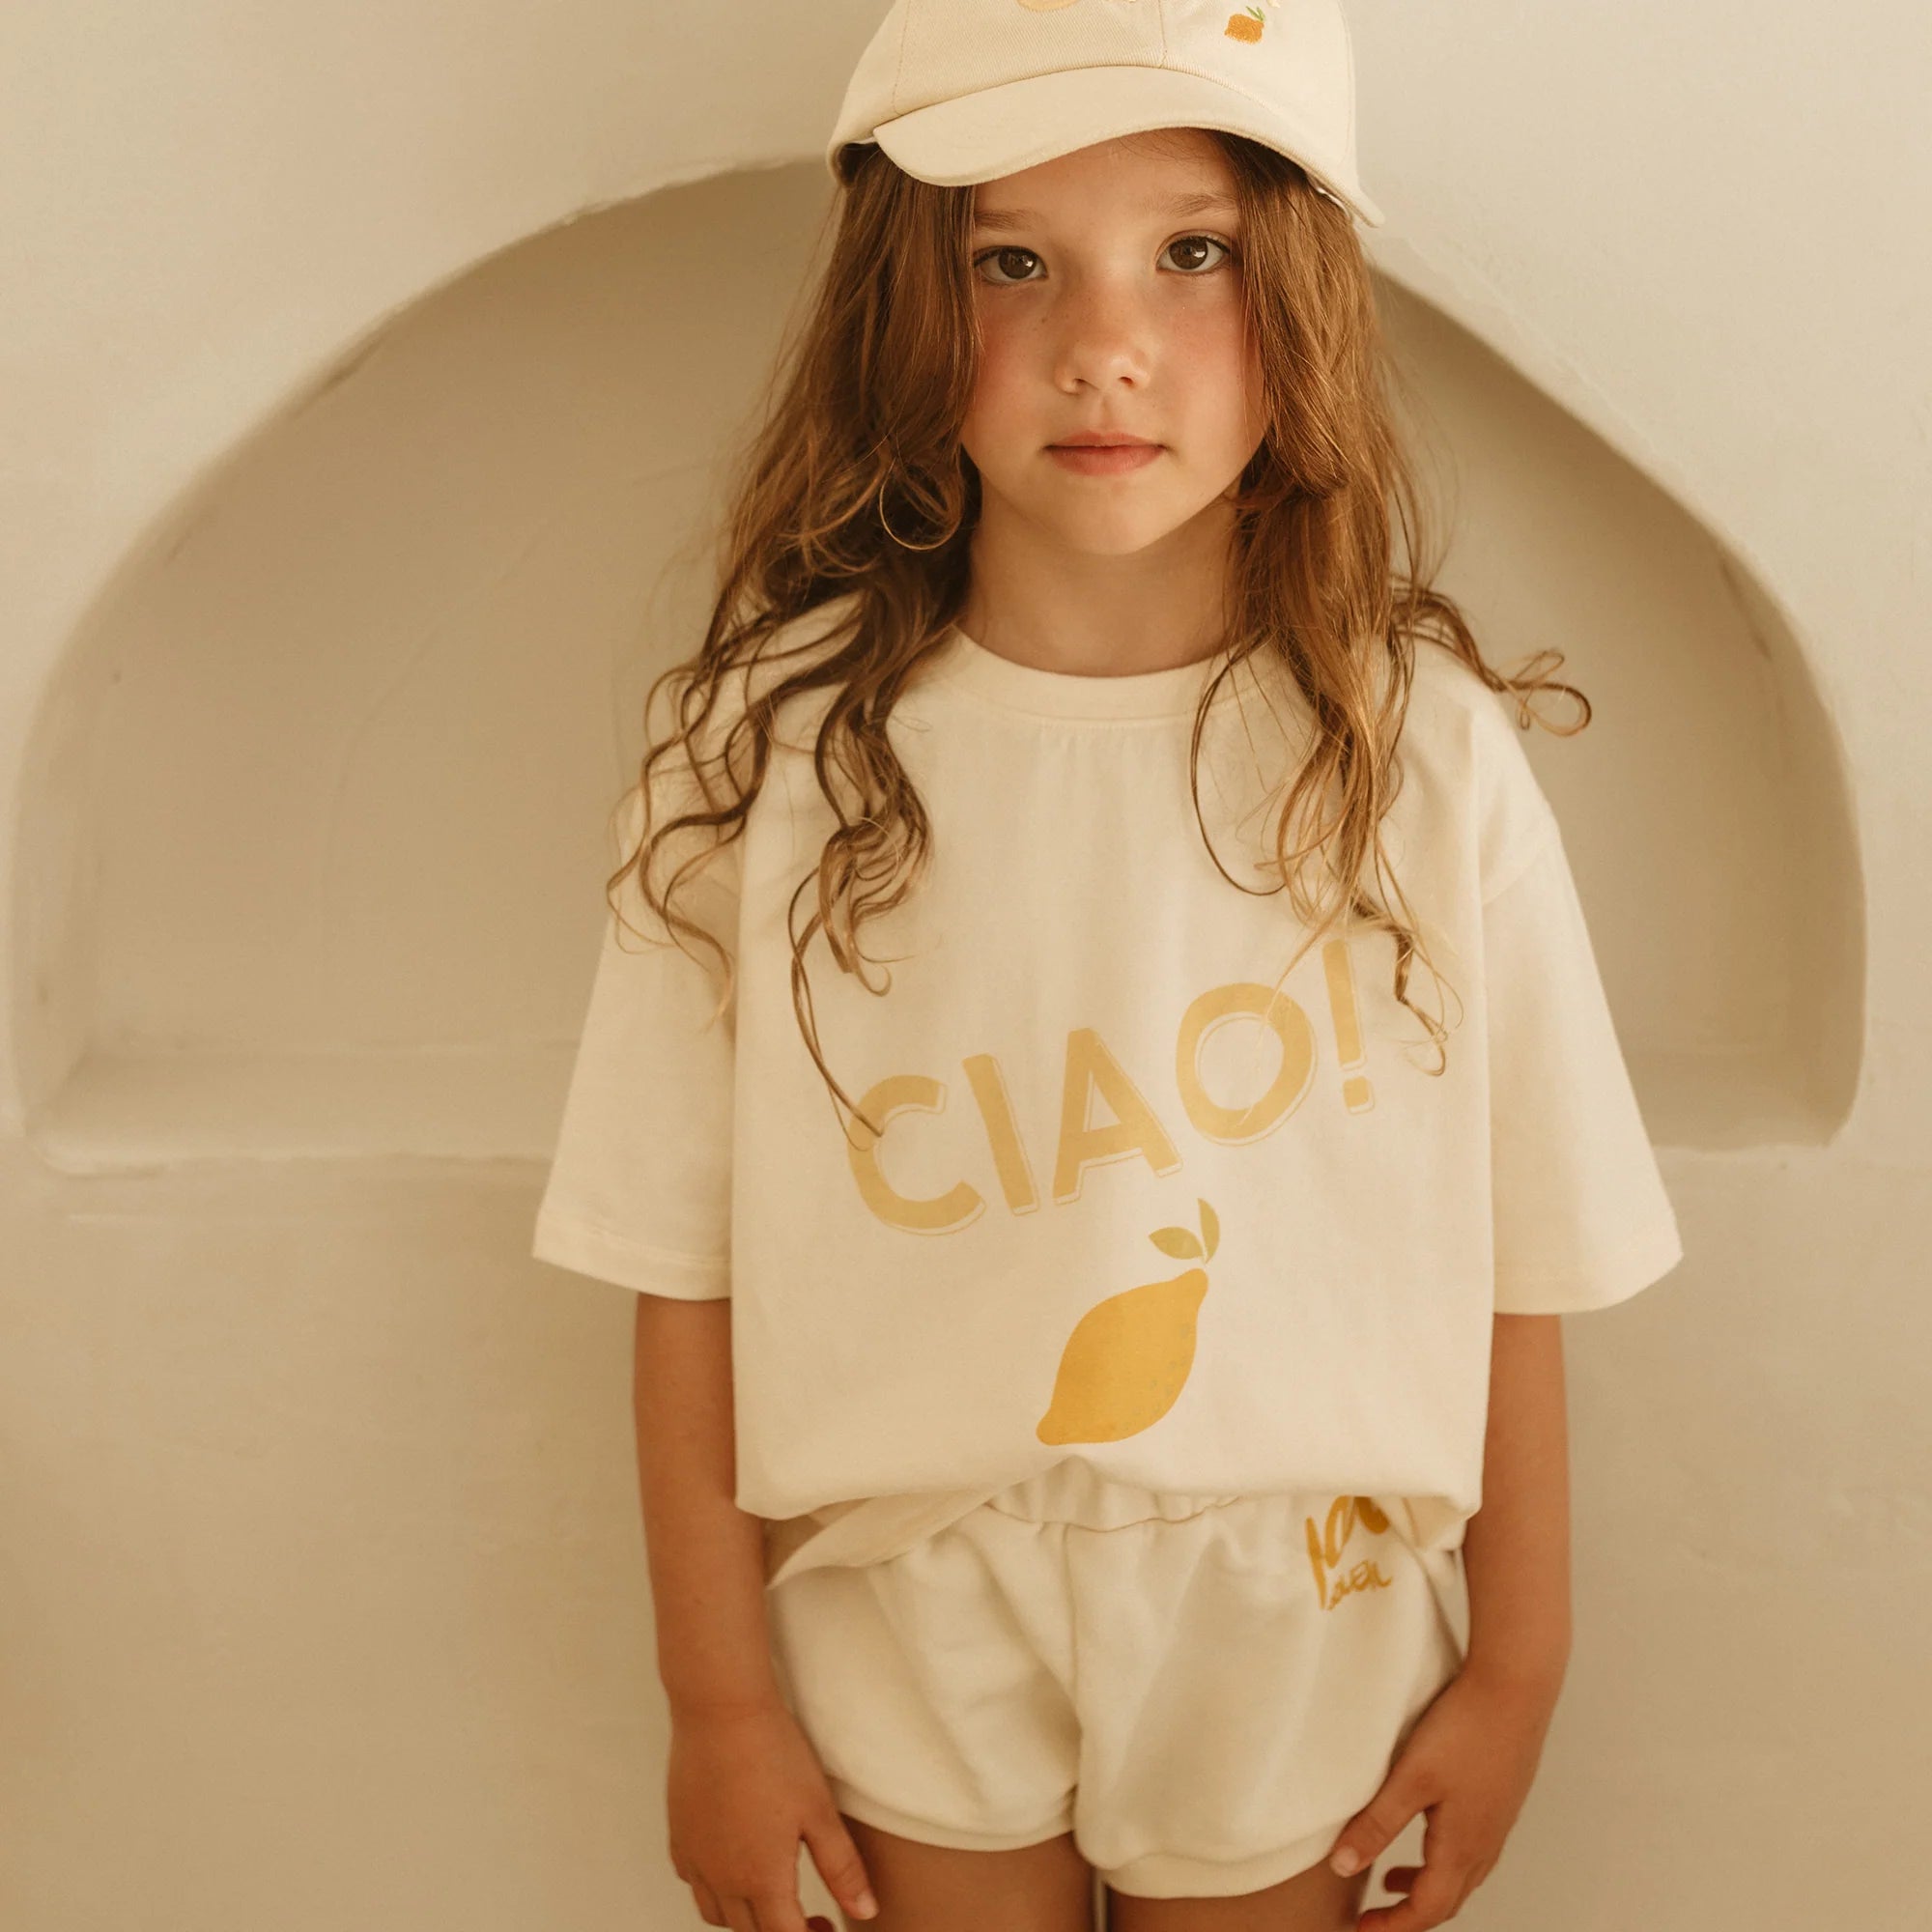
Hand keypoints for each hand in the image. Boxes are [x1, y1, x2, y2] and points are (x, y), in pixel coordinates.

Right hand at [667, 1696, 879, 1930]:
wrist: (721, 1711)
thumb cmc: (775, 1755)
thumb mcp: (819, 1811)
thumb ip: (841, 1868)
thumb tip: (865, 1912)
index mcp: (760, 1879)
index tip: (829, 1927)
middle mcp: (721, 1879)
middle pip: (751, 1931)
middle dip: (781, 1931)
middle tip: (812, 1917)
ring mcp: (694, 1858)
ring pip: (717, 1914)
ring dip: (747, 1917)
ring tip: (773, 1894)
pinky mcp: (679, 1835)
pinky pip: (694, 1883)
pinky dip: (715, 1890)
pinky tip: (733, 1864)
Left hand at [1324, 1661, 1562, 1928]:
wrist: (1516, 1688)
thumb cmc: (1465, 1729)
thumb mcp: (1410, 1778)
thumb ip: (1376, 1823)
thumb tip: (1342, 1867)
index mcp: (1462, 1847)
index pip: (1427, 1909)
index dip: (1393, 1926)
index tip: (1362, 1930)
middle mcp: (1485, 1844)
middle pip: (1447, 1899)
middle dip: (1409, 1914)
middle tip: (1373, 1915)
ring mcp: (1497, 1822)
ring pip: (1461, 1874)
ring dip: (1427, 1885)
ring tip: (1391, 1878)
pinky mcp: (1501, 1799)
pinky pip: (1471, 1848)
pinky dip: (1443, 1858)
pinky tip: (1426, 1829)